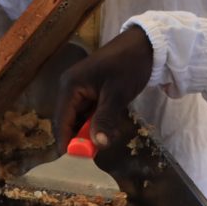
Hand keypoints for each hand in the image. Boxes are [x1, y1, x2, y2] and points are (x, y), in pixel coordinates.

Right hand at [55, 26, 152, 150]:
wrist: (145, 44)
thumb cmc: (129, 66)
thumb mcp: (117, 95)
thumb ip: (105, 120)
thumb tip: (97, 146)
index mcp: (70, 86)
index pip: (61, 121)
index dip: (66, 141)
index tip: (74, 161)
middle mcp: (70, 87)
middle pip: (68, 121)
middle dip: (78, 138)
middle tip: (91, 156)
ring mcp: (80, 89)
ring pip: (79, 118)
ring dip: (89, 131)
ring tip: (101, 144)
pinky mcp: (91, 91)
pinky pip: (88, 112)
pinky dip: (96, 122)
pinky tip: (106, 131)